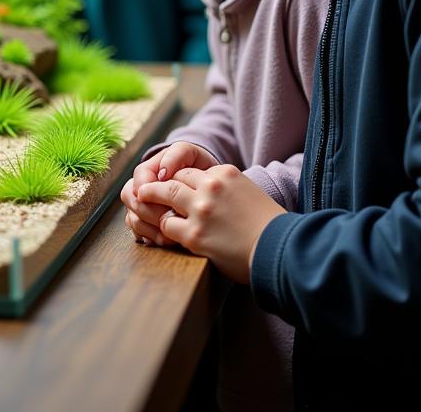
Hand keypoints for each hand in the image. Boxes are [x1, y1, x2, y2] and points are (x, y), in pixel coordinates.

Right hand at [120, 142, 218, 245]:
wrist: (204, 180)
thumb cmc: (195, 163)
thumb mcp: (188, 152)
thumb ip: (175, 156)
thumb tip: (162, 173)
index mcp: (147, 170)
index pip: (138, 181)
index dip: (147, 192)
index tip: (165, 201)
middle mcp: (140, 187)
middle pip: (130, 200)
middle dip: (148, 212)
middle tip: (169, 219)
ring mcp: (143, 205)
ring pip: (133, 218)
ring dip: (149, 228)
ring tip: (169, 234)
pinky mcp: (148, 221)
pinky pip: (139, 232)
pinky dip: (151, 237)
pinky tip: (166, 240)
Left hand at [136, 165, 284, 281]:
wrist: (281, 250)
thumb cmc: (269, 226)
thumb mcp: (248, 192)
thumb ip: (226, 188)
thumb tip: (207, 193)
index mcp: (224, 173)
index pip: (190, 171)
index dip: (177, 179)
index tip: (168, 185)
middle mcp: (211, 186)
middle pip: (174, 180)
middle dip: (158, 185)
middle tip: (144, 189)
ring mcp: (201, 209)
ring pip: (165, 196)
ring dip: (150, 200)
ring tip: (140, 201)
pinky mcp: (195, 234)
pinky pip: (168, 227)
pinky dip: (162, 230)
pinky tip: (159, 232)